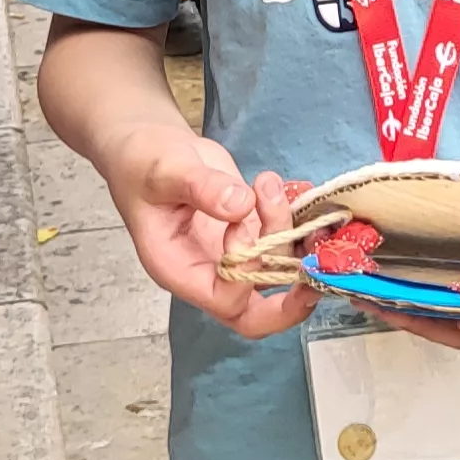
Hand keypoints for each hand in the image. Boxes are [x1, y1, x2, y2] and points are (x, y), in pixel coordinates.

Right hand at [104, 127, 311, 339]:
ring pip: (275, 269)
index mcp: (178, 269)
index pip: (223, 299)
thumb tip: (240, 205)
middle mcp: (206, 271)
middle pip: (253, 315)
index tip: (241, 222)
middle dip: (290, 302)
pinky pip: (282, 240)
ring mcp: (230, 253)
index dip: (245, 270)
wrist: (149, 144)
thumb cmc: (143, 163)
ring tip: (269, 185)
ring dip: (288, 233)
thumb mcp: (165, 170)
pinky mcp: (248, 230)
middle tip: (316, 273)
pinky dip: (297, 222)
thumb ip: (201, 188)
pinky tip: (294, 189)